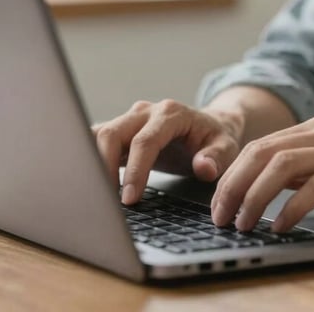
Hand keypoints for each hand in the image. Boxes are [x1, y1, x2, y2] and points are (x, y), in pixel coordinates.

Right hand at [92, 99, 242, 204]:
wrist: (209, 125)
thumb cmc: (216, 138)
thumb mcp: (227, 147)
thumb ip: (216, 157)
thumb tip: (203, 168)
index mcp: (171, 114)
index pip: (145, 141)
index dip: (136, 171)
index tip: (130, 199)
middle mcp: (146, 112)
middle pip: (113, 133)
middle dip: (104, 167)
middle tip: (107, 201)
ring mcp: (130, 119)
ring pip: (99, 134)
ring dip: (92, 162)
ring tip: (94, 194)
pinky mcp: (121, 131)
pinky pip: (96, 139)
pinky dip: (87, 157)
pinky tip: (86, 181)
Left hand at [210, 116, 313, 231]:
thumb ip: (311, 167)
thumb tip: (271, 187)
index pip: (261, 145)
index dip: (233, 174)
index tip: (219, 203)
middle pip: (263, 152)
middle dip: (234, 185)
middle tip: (220, 216)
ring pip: (282, 166)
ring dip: (254, 196)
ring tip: (242, 224)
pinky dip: (291, 208)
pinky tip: (279, 227)